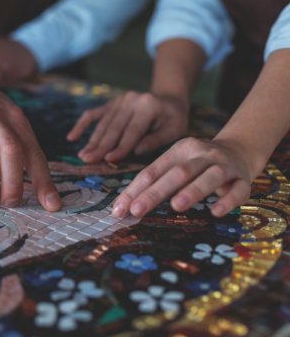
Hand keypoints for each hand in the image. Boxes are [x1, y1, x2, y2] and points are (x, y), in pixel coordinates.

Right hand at [67, 92, 188, 162]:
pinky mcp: (112, 103)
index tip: (109, 160)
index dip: (120, 146)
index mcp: (148, 105)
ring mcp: (119, 100)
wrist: (169, 98)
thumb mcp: (174, 130)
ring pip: (103, 123)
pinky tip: (72, 137)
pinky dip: (82, 125)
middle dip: (100, 146)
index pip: (132, 130)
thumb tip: (136, 151)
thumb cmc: (173, 119)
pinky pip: (94, 114)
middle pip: (113, 127)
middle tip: (88, 160)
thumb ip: (155, 140)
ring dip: (91, 140)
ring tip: (82, 156)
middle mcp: (131, 100)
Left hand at [112, 137, 254, 217]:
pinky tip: (215, 211)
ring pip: (208, 177)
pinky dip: (226, 200)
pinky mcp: (243, 179)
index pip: (152, 171)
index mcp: (179, 150)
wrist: (239, 150)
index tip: (119, 210)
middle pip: (176, 173)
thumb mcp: (177, 164)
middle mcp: (201, 155)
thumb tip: (127, 207)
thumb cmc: (197, 164)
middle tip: (137, 211)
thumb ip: (156, 182)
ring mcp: (223, 166)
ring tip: (176, 206)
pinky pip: (237, 190)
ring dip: (192, 191)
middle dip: (155, 193)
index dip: (135, 190)